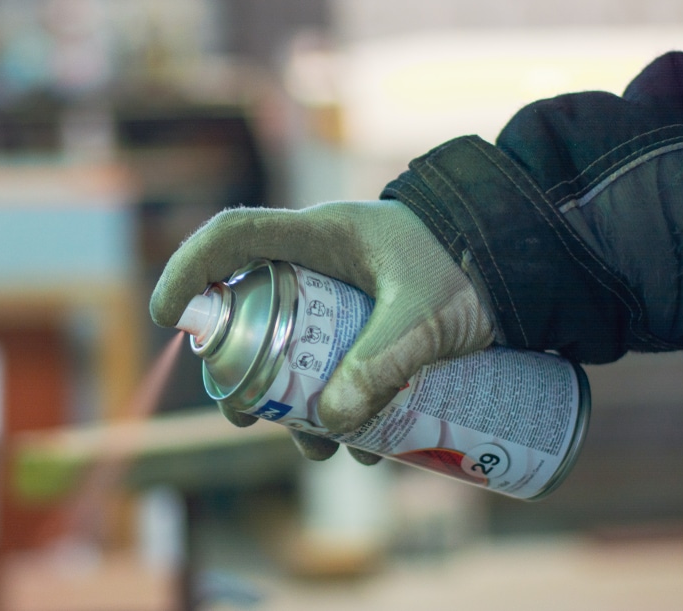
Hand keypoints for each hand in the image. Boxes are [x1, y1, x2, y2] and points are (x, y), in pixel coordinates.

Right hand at [150, 201, 494, 462]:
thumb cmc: (470, 266)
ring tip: (320, 449)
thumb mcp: (429, 313)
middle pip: (249, 311)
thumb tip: (332, 426)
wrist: (517, 268)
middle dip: (239, 369)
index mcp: (318, 234)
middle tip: (244, 415)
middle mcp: (315, 266)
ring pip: (287, 350)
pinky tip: (364, 447)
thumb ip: (386, 360)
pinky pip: (328, 368)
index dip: (188, 269)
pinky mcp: (360, 329)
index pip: (232, 237)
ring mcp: (335, 300)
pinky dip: (335, 409)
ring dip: (291, 403)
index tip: (166, 316)